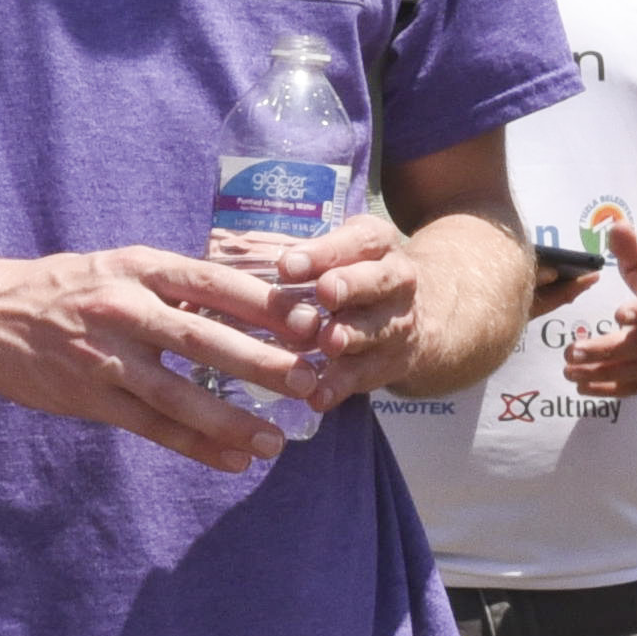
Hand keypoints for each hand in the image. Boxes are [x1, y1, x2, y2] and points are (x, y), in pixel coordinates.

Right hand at [0, 243, 315, 472]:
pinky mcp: (86, 397)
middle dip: (263, 365)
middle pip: (205, 341)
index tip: (313, 324)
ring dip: (231, 420)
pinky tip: (230, 459)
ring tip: (275, 441)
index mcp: (138, 268)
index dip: (268, 306)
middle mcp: (123, 309)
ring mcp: (102, 357)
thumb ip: (174, 285)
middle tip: (312, 384)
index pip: (217, 285)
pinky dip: (193, 446)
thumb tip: (249, 301)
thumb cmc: (60, 289)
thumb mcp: (117, 267)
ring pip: (178, 395)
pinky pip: (149, 426)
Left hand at [276, 206, 432, 412]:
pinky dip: (341, 385)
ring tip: (327, 344)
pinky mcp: (388, 362)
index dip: (326, 251)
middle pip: (377, 280)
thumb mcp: (337, 254)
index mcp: (376, 246)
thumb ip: (295, 258)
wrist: (420, 316)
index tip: (288, 265)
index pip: (359, 240)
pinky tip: (318, 395)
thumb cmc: (353, 276)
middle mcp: (395, 281)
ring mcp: (395, 324)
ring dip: (349, 336)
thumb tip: (216, 263)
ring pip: (375, 329)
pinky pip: (365, 375)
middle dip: (350, 286)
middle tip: (325, 292)